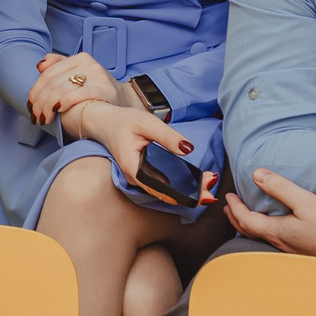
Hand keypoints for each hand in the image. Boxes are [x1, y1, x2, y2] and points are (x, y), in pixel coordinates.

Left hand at [27, 52, 120, 126]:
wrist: (124, 101)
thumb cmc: (96, 90)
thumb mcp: (78, 75)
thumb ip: (59, 67)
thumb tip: (40, 66)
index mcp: (79, 58)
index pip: (48, 73)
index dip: (35, 90)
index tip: (30, 106)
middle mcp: (88, 63)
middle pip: (53, 82)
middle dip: (40, 101)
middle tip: (35, 116)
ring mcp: (97, 76)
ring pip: (62, 89)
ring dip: (48, 106)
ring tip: (44, 118)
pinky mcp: (104, 89)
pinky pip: (79, 94)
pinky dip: (64, 102)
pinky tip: (57, 110)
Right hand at [70, 102, 214, 204]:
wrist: (104, 121)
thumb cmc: (123, 121)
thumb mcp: (147, 123)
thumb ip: (168, 137)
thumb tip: (189, 149)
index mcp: (134, 169)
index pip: (162, 189)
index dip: (184, 194)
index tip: (204, 194)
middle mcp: (135, 179)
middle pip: (166, 193)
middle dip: (191, 194)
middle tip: (212, 191)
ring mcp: (139, 178)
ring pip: (165, 190)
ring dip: (186, 189)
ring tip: (208, 185)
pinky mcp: (143, 174)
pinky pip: (162, 184)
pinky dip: (178, 184)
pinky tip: (195, 181)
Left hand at [225, 167, 315, 262]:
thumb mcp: (307, 202)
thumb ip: (281, 188)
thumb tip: (256, 175)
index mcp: (277, 232)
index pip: (246, 220)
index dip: (234, 207)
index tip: (228, 196)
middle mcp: (281, 244)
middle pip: (250, 232)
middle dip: (236, 219)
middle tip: (228, 208)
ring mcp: (291, 250)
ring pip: (261, 238)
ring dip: (249, 225)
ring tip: (246, 217)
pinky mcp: (303, 252)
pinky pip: (274, 241)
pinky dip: (265, 231)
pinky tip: (275, 228)